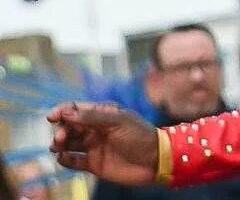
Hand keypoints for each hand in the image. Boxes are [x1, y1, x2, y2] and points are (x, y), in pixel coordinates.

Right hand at [46, 103, 160, 184]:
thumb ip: (92, 116)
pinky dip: (64, 159)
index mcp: (103, 114)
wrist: (155, 160)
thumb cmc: (140, 135)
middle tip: (61, 137)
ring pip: (68, 143)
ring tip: (58, 146)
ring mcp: (94, 146)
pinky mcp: (93, 164)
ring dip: (59, 144)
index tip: (52, 116)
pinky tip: (63, 158)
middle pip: (70, 127)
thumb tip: (67, 112)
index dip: (63, 111)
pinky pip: (73, 161)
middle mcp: (96, 129)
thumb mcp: (118, 121)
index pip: (77, 109)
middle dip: (61, 129)